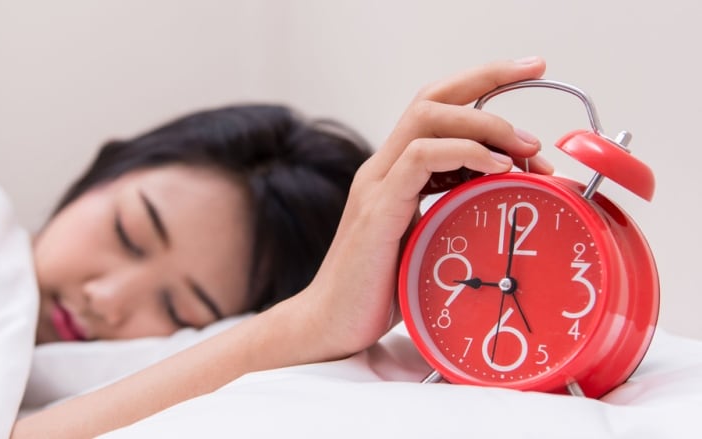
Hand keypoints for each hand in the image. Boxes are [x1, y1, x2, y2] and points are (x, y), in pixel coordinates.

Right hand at [295, 57, 550, 360]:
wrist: (332, 324)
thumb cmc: (383, 289)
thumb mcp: (429, 240)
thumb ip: (456, 209)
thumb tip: (509, 194)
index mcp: (395, 173)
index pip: (436, 108)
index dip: (482, 83)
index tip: (531, 72)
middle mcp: (383, 169)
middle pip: (431, 98)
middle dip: (488, 78)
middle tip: (539, 74)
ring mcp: (377, 186)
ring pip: (426, 119)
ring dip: (485, 123)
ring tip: (527, 147)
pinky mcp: (377, 210)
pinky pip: (419, 159)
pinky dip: (464, 153)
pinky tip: (498, 168)